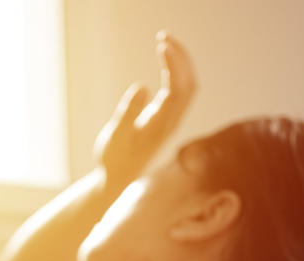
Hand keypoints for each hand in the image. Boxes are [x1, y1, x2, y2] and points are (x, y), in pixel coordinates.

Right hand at [93, 31, 196, 187]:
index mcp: (161, 125)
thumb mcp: (115, 136)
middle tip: (163, 36)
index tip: (162, 44)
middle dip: (181, 57)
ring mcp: (170, 121)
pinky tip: (165, 60)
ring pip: (187, 87)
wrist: (119, 181)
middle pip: (189, 85)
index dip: (174, 65)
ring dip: (180, 63)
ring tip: (164, 43)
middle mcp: (171, 122)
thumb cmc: (114, 160)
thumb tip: (142, 87)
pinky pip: (180, 91)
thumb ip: (128, 112)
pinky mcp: (165, 119)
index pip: (177, 90)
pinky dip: (176, 72)